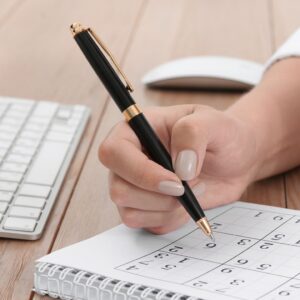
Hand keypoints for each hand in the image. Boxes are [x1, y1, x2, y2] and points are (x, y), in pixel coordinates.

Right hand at [99, 104, 257, 233]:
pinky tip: (186, 203)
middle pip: (119, 189)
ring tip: (193, 191)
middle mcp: (129, 159)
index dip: (141, 172)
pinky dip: (171, 219)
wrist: (234, 160)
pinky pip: (147, 225)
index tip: (176, 181)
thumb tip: (178, 168)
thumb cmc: (219, 136)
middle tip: (191, 186)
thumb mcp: (213, 122)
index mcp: (135, 130)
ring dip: (167, 209)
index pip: (113, 153)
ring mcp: (134, 185)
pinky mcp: (145, 207)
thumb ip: (192, 134)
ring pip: (130, 212)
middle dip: (158, 196)